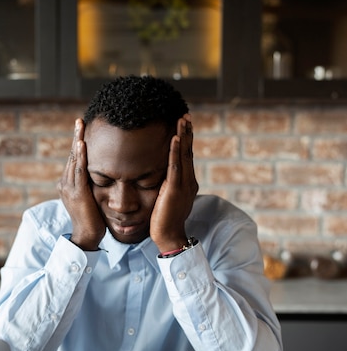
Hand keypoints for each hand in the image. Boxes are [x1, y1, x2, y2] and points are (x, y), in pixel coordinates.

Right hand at [57, 118, 105, 250]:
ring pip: (73, 160)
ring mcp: (69, 188)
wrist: (88, 236)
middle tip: (80, 120)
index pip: (74, 159)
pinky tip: (82, 144)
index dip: (77, 143)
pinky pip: (78, 171)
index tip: (82, 128)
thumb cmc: (93, 220)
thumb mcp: (91, 198)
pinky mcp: (77, 193)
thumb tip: (101, 174)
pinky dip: (80, 157)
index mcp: (68, 184)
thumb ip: (92, 185)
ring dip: (77, 141)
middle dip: (76, 137)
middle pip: (72, 155)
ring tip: (80, 125)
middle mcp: (65, 183)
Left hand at [150, 114, 198, 252]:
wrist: (169, 236)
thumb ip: (167, 184)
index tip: (183, 123)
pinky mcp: (175, 189)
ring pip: (184, 155)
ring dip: (183, 135)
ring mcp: (184, 185)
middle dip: (187, 132)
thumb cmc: (164, 220)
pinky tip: (175, 137)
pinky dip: (175, 150)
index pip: (187, 156)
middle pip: (188, 151)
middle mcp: (189, 181)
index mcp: (187, 182)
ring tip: (182, 119)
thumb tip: (160, 175)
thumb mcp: (167, 197)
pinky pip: (175, 166)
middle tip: (185, 114)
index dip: (186, 139)